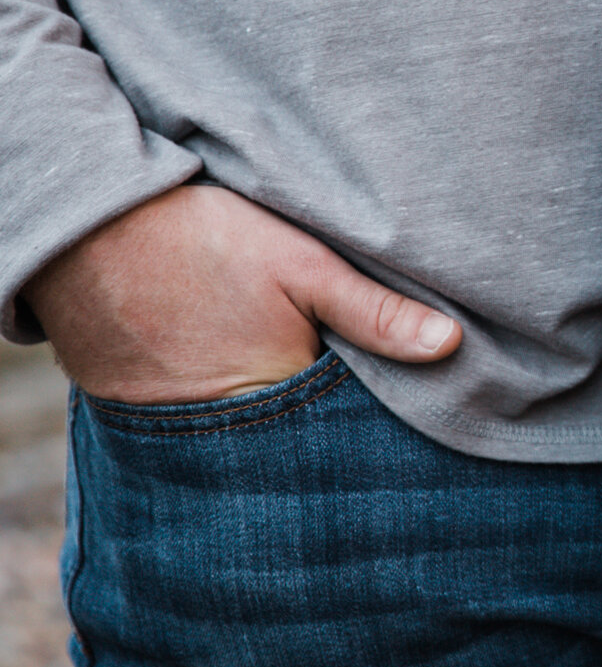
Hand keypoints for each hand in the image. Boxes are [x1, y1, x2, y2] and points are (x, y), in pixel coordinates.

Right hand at [23, 185, 460, 402]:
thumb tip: (450, 345)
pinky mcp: (139, 415)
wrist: (87, 227)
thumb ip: (374, 313)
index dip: (376, 415)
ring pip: (252, 435)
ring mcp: (175, 429)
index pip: (345, 428)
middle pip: (299, 439)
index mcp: (276, 397)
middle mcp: (225, 430)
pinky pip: (201, 425)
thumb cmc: (200, 238)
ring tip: (290, 382)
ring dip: (276, 417)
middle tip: (351, 392)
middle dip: (329, 425)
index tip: (412, 407)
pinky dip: (225, 407)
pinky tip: (239, 375)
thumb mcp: (301, 265)